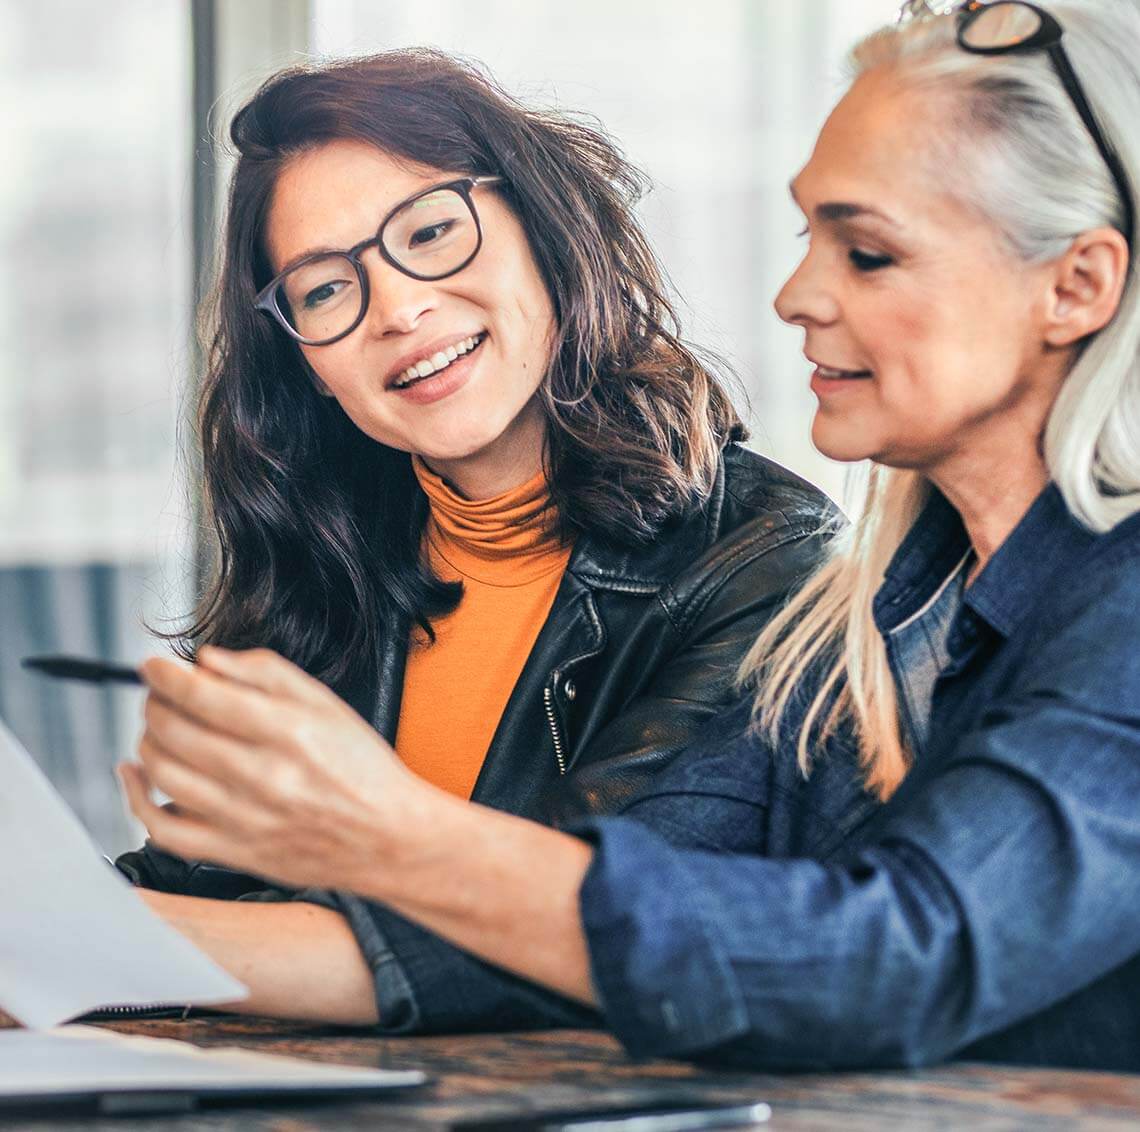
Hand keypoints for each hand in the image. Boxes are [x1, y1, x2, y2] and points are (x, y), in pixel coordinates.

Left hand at [120, 646, 426, 891]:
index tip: (154, 666)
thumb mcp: (327, 704)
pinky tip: (138, 775)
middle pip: (175, 731)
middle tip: (161, 694)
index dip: (165, 676)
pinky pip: (164, 829)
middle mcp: (262, 776)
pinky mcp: (234, 852)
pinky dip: (138, 799)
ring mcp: (244, 818)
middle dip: (155, 703)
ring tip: (159, 727)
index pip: (203, 696)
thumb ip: (266, 673)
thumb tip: (207, 660)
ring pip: (164, 773)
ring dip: (148, 740)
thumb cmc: (362, 769)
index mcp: (288, 731)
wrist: (388, 837)